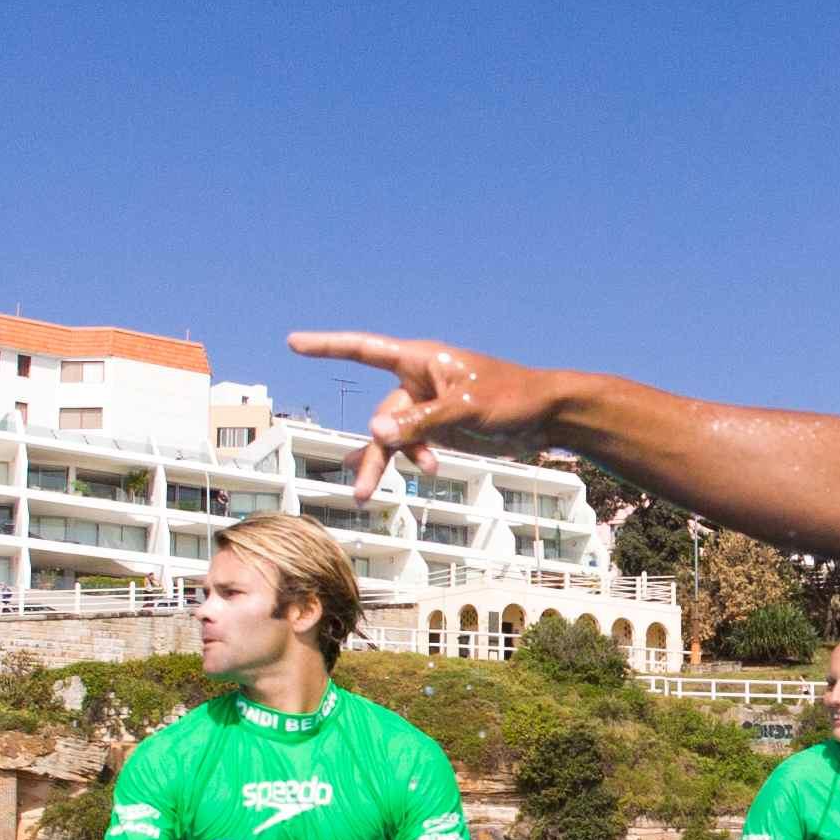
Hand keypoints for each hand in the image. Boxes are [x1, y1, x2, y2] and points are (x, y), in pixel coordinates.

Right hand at [286, 332, 553, 487]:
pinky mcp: (440, 427)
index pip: (364, 349)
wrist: (546, 416)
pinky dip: (408, 459)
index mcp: (420, 360)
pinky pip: (410, 444)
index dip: (327, 345)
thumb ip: (420, 422)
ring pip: (394, 437)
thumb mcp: (464, 409)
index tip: (293, 343)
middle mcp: (418, 380)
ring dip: (388, 462)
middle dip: (373, 453)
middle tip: (362, 491)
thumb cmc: (512, 398)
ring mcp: (428, 406)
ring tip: (367, 496)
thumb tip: (374, 434)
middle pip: (380, 417)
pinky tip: (405, 474)